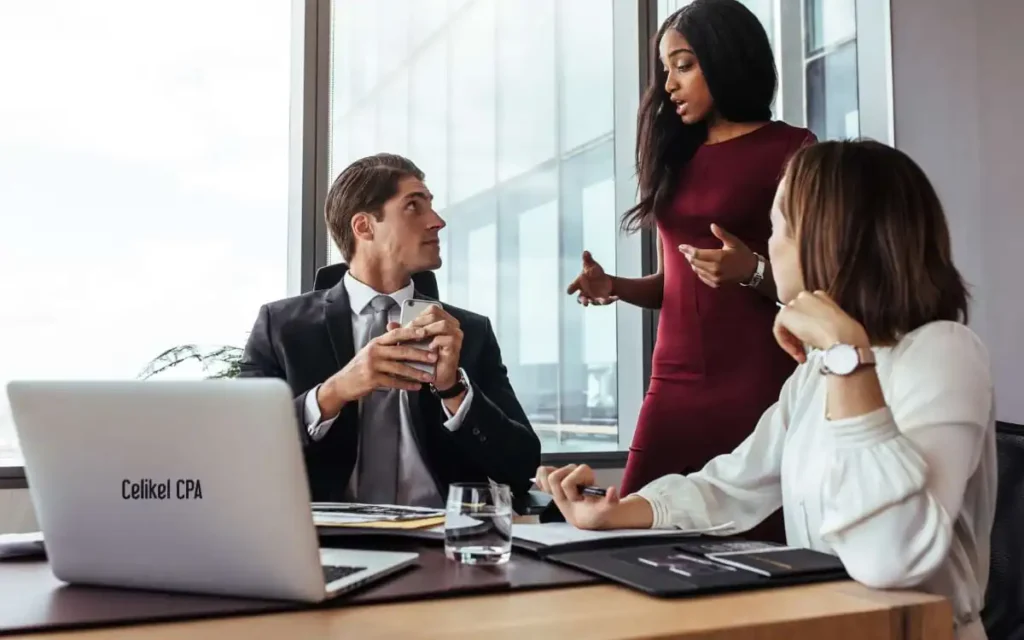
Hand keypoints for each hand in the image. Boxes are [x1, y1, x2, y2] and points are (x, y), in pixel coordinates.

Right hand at [319, 325, 437, 412]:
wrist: (342, 383)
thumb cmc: (360, 366)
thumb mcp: (371, 351)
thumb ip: (386, 345)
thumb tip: (405, 335)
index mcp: (376, 342)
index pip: (396, 334)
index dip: (411, 332)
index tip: (426, 331)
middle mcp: (374, 351)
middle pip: (401, 351)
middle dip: (420, 354)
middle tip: (434, 356)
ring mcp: (373, 365)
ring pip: (400, 368)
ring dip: (417, 373)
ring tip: (430, 376)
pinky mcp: (372, 379)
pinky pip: (394, 382)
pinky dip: (407, 385)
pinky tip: (417, 387)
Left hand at [406, 304, 462, 390]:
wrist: (436, 376)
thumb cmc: (427, 356)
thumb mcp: (414, 342)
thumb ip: (404, 332)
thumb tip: (390, 324)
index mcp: (444, 320)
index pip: (432, 309)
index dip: (418, 316)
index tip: (408, 325)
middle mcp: (453, 325)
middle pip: (435, 315)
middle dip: (419, 323)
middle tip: (409, 332)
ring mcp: (456, 335)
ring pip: (442, 324)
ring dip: (427, 330)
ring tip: (418, 338)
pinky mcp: (456, 346)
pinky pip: (447, 339)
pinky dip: (436, 341)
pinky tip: (429, 347)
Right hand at [534, 464, 620, 529]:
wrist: (586, 516)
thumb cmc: (594, 512)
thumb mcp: (604, 510)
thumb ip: (611, 501)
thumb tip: (612, 490)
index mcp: (585, 472)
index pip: (567, 481)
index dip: (571, 494)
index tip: (579, 500)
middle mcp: (573, 469)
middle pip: (554, 477)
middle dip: (560, 493)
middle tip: (570, 500)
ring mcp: (562, 472)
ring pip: (545, 473)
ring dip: (551, 490)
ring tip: (562, 497)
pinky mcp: (552, 476)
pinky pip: (540, 472)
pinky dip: (541, 484)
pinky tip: (550, 492)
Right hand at [566, 251, 617, 305]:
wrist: (603, 281)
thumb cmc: (593, 273)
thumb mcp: (591, 265)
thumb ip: (587, 259)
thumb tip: (585, 252)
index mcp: (579, 284)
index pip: (572, 287)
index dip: (571, 289)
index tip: (569, 291)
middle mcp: (585, 293)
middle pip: (581, 299)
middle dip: (583, 301)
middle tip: (585, 302)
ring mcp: (593, 298)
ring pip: (594, 302)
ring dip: (599, 301)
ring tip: (604, 301)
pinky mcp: (602, 300)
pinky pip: (607, 301)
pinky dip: (612, 299)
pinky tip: (617, 297)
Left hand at [678, 224, 757, 287]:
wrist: (751, 271)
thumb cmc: (742, 254)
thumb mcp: (734, 242)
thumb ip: (722, 234)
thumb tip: (712, 225)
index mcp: (719, 258)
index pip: (698, 254)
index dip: (688, 250)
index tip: (681, 246)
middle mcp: (715, 269)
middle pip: (695, 262)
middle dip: (689, 256)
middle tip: (686, 251)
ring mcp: (715, 278)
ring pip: (697, 270)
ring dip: (693, 263)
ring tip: (692, 257)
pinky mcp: (716, 284)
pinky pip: (702, 277)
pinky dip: (698, 271)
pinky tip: (699, 266)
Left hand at [773, 290, 869, 363]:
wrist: (843, 339)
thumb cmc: (849, 337)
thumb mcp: (841, 325)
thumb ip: (828, 325)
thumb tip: (822, 335)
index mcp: (821, 296)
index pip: (808, 311)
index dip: (809, 329)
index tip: (814, 342)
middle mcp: (806, 296)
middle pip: (796, 317)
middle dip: (798, 336)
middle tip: (805, 352)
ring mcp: (795, 303)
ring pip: (787, 324)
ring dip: (793, 341)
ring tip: (802, 355)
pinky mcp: (785, 314)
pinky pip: (779, 330)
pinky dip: (785, 343)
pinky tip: (797, 353)